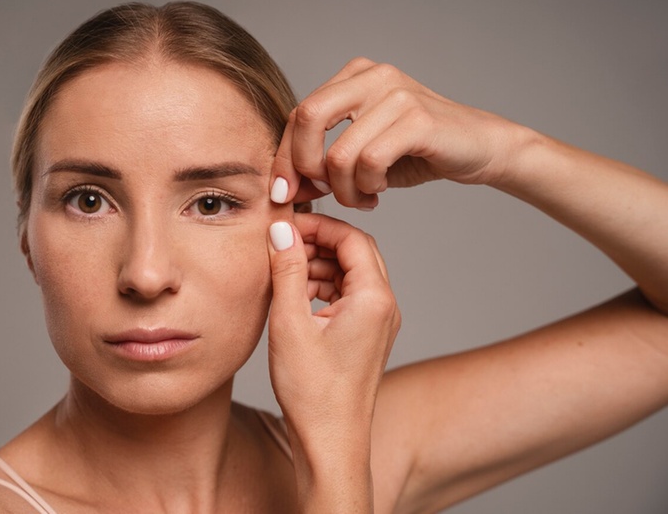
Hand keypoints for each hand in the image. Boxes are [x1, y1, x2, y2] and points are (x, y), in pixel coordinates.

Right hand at [266, 212, 399, 510]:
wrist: (331, 443)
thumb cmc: (313, 392)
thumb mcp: (290, 323)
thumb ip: (288, 270)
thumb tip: (282, 230)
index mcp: (374, 298)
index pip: (352, 238)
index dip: (318, 225)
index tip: (286, 225)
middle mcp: (384, 307)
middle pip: (356, 253)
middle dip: (319, 242)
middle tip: (284, 243)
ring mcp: (378, 323)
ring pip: (351, 274)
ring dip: (320, 265)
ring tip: (284, 272)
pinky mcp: (367, 337)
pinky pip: (349, 297)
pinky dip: (324, 288)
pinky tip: (296, 297)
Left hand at [270, 58, 521, 208]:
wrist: (478, 148)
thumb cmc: (415, 152)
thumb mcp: (360, 154)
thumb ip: (322, 161)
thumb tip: (282, 188)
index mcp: (353, 77)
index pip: (299, 114)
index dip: (284, 157)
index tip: (285, 193)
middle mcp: (372, 76)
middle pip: (308, 118)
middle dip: (305, 166)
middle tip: (323, 193)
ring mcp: (396, 94)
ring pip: (339, 152)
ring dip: (344, 189)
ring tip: (362, 198)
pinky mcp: (417, 120)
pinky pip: (369, 162)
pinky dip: (367, 187)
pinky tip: (379, 192)